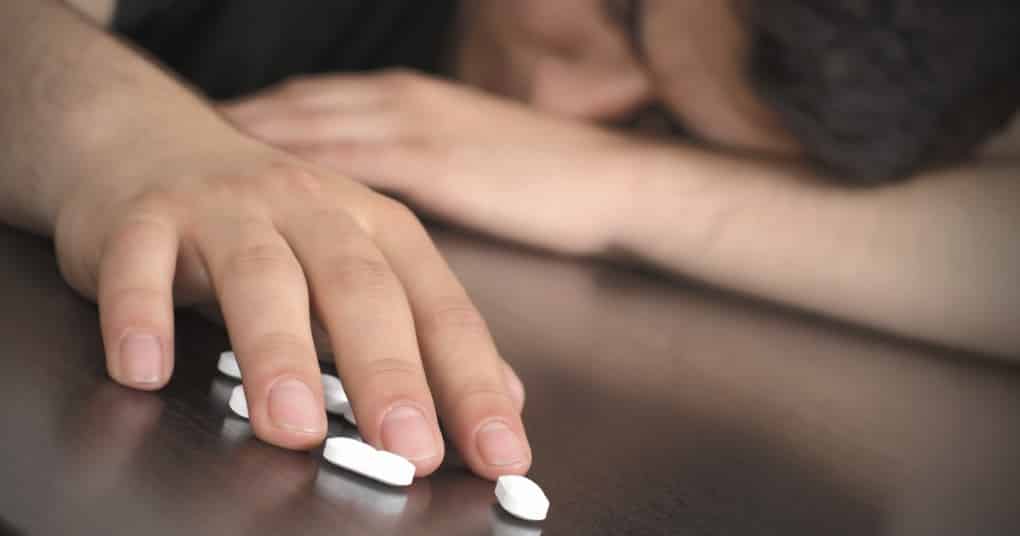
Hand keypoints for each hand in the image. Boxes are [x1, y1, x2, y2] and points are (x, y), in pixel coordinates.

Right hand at [53, 133, 529, 478]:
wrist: (159, 142)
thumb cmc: (276, 222)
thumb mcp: (363, 260)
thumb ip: (427, 329)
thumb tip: (505, 398)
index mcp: (377, 228)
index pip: (437, 309)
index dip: (472, 381)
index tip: (501, 454)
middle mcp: (313, 209)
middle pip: (358, 288)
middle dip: (388, 371)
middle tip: (409, 448)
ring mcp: (228, 208)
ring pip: (259, 275)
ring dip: (277, 351)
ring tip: (292, 427)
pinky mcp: (146, 215)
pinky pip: (142, 264)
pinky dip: (143, 315)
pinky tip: (148, 372)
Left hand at [219, 70, 638, 255]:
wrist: (613, 181)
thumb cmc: (551, 182)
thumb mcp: (475, 165)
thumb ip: (423, 169)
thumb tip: (376, 197)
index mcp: (415, 104)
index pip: (321, 104)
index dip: (266, 116)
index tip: (216, 131)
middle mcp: (404, 104)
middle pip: (302, 107)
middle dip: (242, 122)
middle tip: (181, 136)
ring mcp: (416, 128)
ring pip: (313, 125)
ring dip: (255, 140)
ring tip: (198, 157)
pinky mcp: (433, 163)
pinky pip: (348, 162)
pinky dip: (299, 167)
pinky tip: (261, 183)